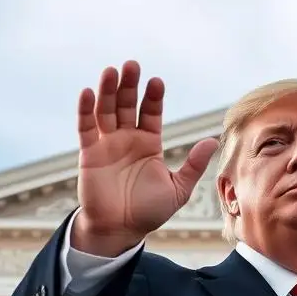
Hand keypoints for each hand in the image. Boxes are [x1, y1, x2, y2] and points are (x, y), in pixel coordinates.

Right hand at [73, 61, 218, 255]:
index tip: (157, 82)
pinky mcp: (88, 153)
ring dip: (108, 91)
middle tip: (132, 65)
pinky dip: (85, 110)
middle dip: (129, 85)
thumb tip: (211, 141)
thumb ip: (193, 166)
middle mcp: (127, 139)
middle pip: (127, 104)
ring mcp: (107, 144)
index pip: (151, 112)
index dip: (153, 97)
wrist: (120, 230)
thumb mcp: (178, 189)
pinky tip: (88, 93)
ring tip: (111, 71)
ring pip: (106, 110)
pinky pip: (86, 128)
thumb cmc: (148, 211)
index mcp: (148, 143)